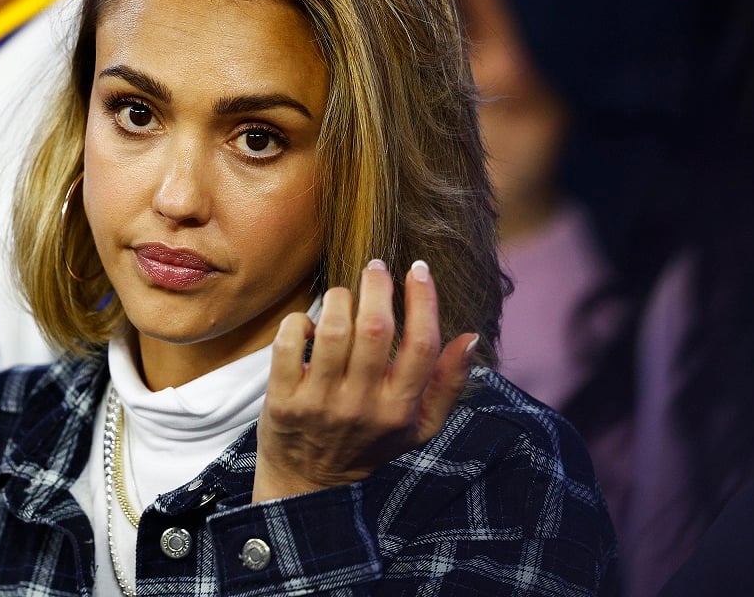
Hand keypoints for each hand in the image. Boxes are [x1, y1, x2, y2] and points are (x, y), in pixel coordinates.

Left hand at [252, 259, 477, 501]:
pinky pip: (290, 344)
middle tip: (375, 268)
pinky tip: (308, 323)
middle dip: (377, 286)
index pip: (422, 345)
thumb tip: (470, 337)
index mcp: (400, 409)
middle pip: (375, 329)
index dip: (424, 300)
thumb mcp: (418, 426)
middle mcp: (362, 406)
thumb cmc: (369, 444)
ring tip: (341, 295)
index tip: (418, 269)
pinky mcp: (283, 401)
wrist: (308, 484)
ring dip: (338, 299)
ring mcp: (320, 403)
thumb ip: (447, 384)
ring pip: (333, 330)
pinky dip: (298, 322)